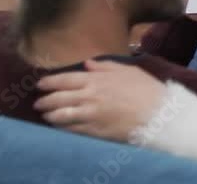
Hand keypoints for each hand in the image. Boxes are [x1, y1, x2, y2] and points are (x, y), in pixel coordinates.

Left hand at [34, 60, 166, 142]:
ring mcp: (90, 115)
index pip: (64, 80)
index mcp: (96, 79)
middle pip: (58, 98)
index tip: (40, 84)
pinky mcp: (94, 131)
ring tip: (45, 115)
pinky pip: (71, 130)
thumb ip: (105, 66)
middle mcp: (89, 96)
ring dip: (49, 115)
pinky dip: (61, 128)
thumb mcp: (128, 70)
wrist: (158, 113)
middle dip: (45, 100)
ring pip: (61, 116)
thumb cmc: (146, 89)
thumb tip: (87, 64)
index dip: (49, 82)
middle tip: (38, 102)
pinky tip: (58, 127)